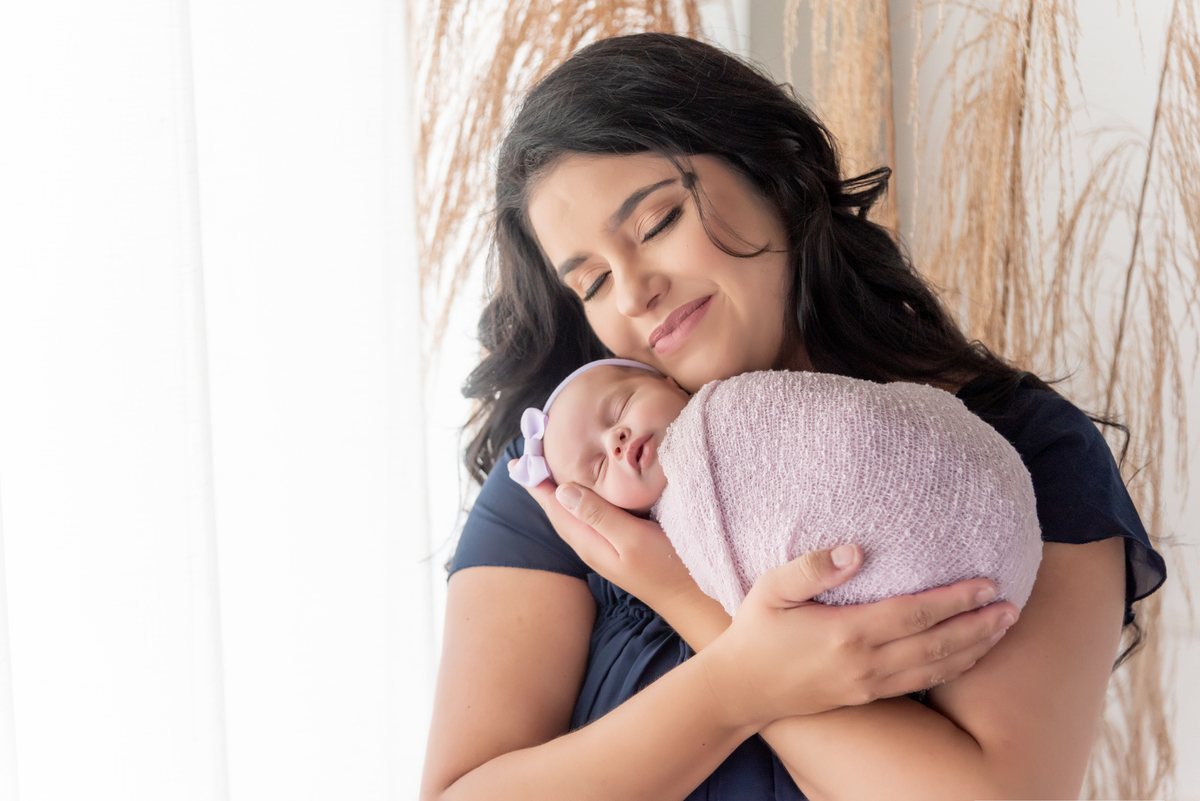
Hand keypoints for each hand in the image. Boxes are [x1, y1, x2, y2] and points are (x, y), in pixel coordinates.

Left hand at [510, 466, 700, 613]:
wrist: (692, 598)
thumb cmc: (668, 568)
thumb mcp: (633, 539)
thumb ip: (600, 515)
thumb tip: (563, 490)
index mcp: (589, 541)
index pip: (554, 507)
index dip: (535, 483)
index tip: (517, 461)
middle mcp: (591, 543)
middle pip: (560, 509)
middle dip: (543, 483)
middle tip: (526, 455)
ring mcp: (605, 545)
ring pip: (574, 511)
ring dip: (560, 489)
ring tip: (547, 467)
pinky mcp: (620, 542)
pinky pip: (591, 514)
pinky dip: (583, 496)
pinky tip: (588, 488)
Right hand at [698, 545, 1017, 729]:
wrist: (741, 689)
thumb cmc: (756, 631)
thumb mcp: (772, 589)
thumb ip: (813, 568)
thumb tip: (855, 551)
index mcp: (846, 633)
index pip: (914, 614)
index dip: (955, 599)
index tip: (987, 584)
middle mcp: (864, 663)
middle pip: (936, 643)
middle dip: (978, 625)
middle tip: (1012, 606)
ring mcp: (868, 685)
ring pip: (935, 668)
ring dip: (974, 647)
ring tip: (1003, 627)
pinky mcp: (867, 696)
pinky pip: (920, 683)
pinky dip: (952, 668)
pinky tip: (968, 655)